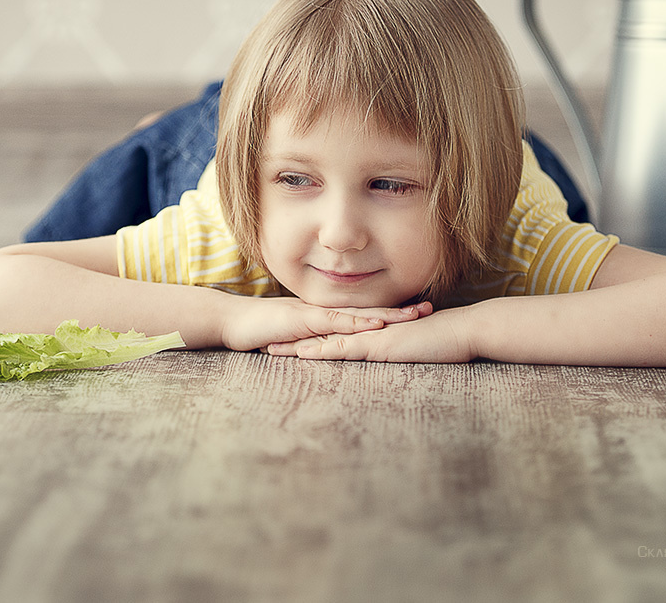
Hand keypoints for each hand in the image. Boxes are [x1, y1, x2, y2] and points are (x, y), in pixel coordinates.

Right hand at [219, 297, 426, 351]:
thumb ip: (315, 344)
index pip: (365, 315)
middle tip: (430, 310)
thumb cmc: (261, 332)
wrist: (234, 322)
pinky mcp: (305, 320)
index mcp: (328, 317)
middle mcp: (327, 312)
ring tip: (414, 316)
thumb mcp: (295, 340)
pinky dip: (356, 323)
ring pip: (359, 314)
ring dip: (387, 315)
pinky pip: (335, 322)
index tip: (419, 314)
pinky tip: (374, 324)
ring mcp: (317, 314)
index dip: (392, 314)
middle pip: (371, 311)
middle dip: (401, 311)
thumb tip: (333, 355)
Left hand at [264, 307, 473, 362]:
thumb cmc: (446, 342)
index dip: (309, 340)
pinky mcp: (380, 345)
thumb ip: (399, 353)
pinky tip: (303, 354)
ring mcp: (372, 337)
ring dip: (298, 346)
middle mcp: (367, 333)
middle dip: (292, 341)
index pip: (335, 337)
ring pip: (326, 341)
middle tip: (265, 344)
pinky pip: (346, 348)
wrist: (464, 331)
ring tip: (271, 350)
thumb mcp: (414, 350)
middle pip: (322, 336)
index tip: (285, 344)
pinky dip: (323, 351)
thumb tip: (390, 361)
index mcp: (372, 334)